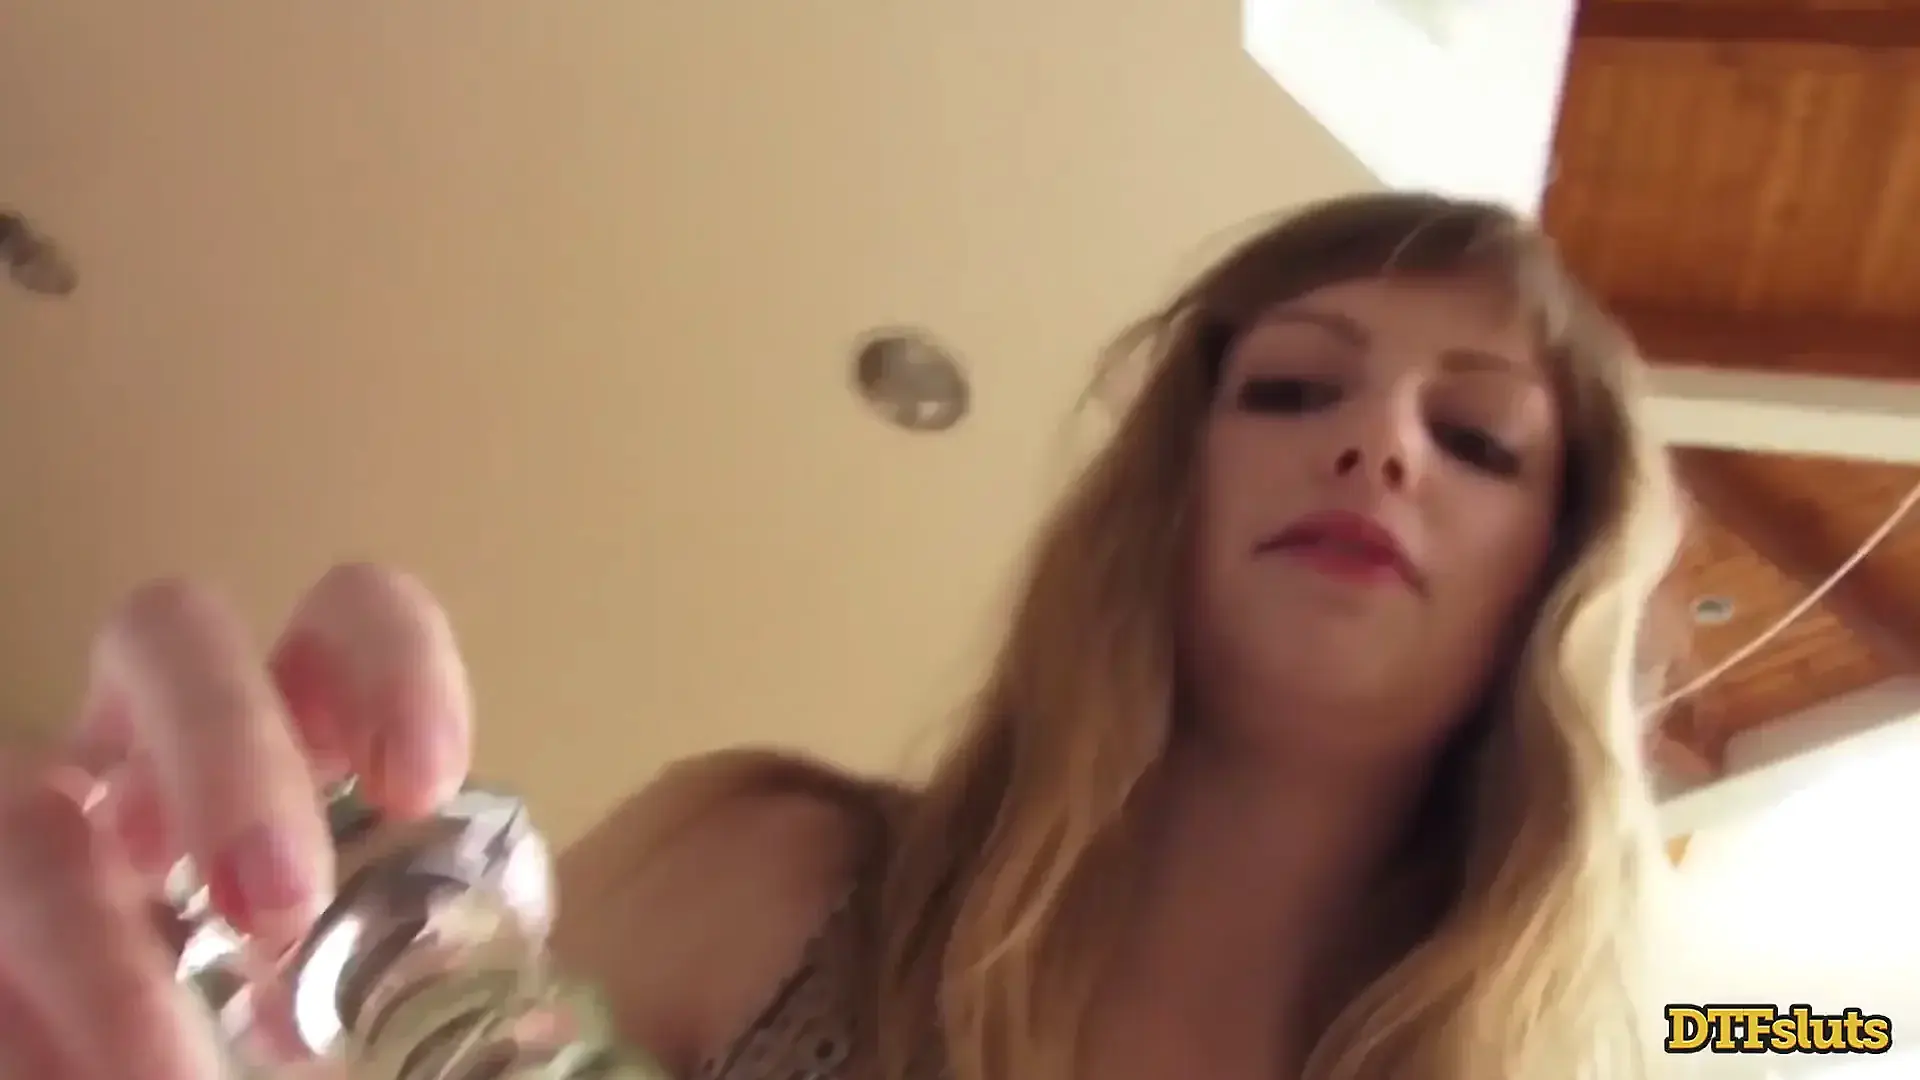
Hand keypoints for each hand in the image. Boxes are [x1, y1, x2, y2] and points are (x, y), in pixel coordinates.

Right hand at [0, 564, 474, 1078]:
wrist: (137, 1062)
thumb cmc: (274, 1000)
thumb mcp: (353, 971)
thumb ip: (401, 961)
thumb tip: (487, 1036)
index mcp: (279, 726)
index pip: (343, 617)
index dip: (393, 663)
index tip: (420, 788)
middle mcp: (150, 741)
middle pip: (170, 639)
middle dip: (230, 755)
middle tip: (281, 905)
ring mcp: (33, 819)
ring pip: (31, 825)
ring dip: (103, 960)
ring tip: (165, 1079)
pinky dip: (23, 1038)